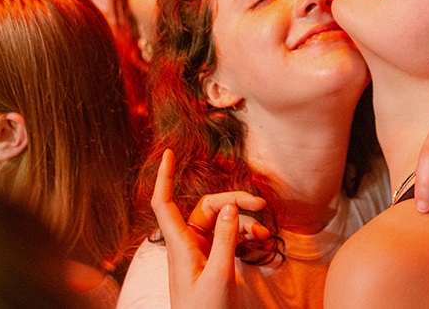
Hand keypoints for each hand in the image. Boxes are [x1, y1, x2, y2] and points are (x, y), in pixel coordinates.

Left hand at [150, 149, 268, 308]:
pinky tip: (258, 241)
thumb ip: (224, 239)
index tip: (170, 153)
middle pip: (206, 208)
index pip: (165, 203)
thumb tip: (228, 206)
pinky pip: (226, 238)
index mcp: (180, 246)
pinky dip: (242, 235)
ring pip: (220, 222)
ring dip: (242, 222)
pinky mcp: (211, 262)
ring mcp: (199, 253)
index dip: (165, 177)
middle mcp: (187, 245)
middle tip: (259, 204)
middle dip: (232, 201)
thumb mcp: (219, 275)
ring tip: (263, 233)